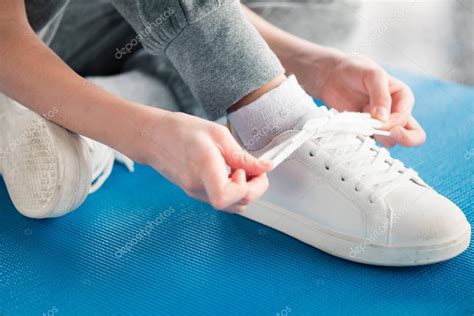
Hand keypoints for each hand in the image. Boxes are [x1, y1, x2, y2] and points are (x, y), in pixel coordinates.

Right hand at [141, 110, 271, 212]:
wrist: (152, 137)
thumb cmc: (180, 131)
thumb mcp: (217, 134)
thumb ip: (242, 155)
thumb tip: (265, 167)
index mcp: (203, 168)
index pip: (224, 197)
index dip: (244, 187)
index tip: (247, 171)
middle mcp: (198, 187)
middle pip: (236, 205)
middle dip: (254, 189)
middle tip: (255, 169)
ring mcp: (196, 193)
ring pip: (232, 207)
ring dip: (245, 191)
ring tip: (242, 170)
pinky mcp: (196, 193)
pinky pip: (222, 201)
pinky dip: (233, 191)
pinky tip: (230, 173)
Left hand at [297, 54, 425, 146]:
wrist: (332, 75)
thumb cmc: (355, 69)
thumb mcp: (373, 75)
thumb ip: (381, 96)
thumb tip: (383, 119)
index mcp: (403, 97)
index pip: (404, 117)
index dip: (391, 122)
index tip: (376, 120)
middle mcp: (395, 112)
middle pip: (412, 135)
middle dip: (402, 138)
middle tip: (383, 134)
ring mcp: (381, 123)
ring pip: (391, 141)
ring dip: (376, 137)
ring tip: (360, 123)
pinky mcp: (366, 129)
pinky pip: (371, 141)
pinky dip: (363, 139)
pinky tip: (353, 128)